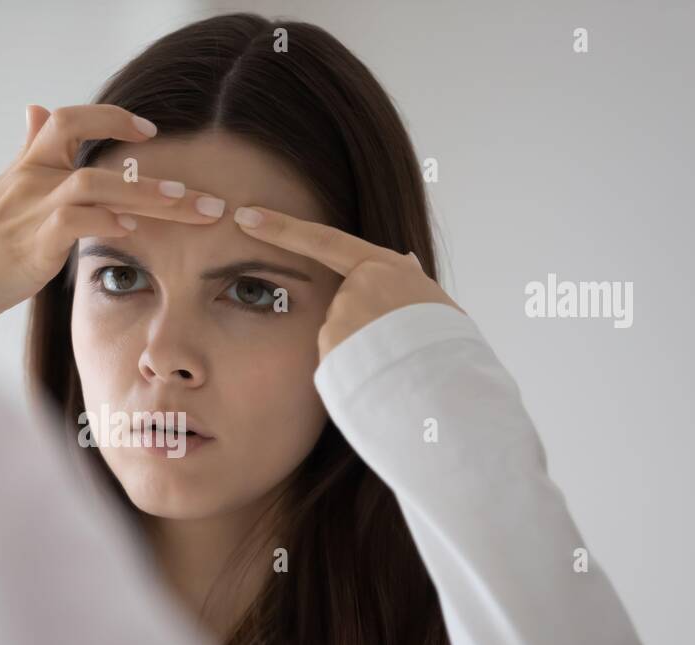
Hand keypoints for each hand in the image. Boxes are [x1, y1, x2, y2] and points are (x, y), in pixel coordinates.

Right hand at [0, 104, 227, 331]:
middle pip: (98, 156)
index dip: (111, 118)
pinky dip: (104, 220)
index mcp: (26, 168)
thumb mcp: (0, 190)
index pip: (67, 119)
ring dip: (146, 196)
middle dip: (156, 175)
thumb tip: (36, 108)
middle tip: (204, 196)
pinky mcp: (30, 244)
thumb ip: (27, 151)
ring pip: (94, 183)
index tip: (149, 131)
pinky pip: (73, 220)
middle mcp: (30, 181)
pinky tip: (132, 229)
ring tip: (186, 208)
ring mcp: (29, 211)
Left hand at [231, 206, 466, 359]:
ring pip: (338, 337)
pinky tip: (380, 374)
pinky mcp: (330, 341)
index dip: (282, 229)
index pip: (323, 241)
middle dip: (362, 332)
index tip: (247, 217)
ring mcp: (341, 313)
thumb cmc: (448, 344)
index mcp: (386, 267)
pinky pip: (335, 360)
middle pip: (343, 308)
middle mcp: (358, 285)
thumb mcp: (436, 302)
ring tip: (396, 362)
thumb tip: (405, 261)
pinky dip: (352, 370)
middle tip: (397, 348)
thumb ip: (409, 283)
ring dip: (359, 353)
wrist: (444, 378)